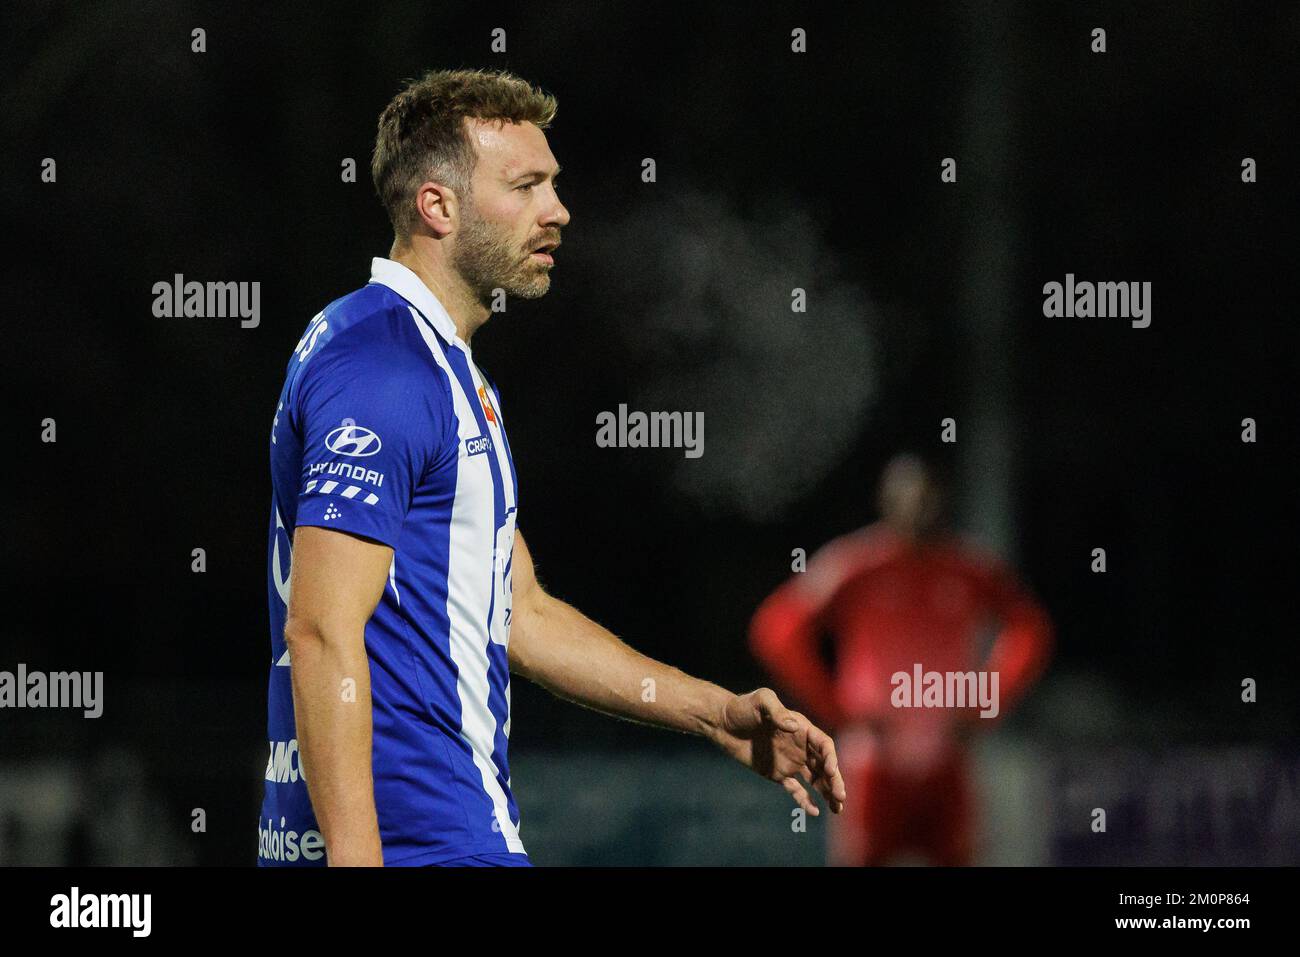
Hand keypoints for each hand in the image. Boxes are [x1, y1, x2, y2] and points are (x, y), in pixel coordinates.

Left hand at [710, 688, 846, 815]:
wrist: (723, 723)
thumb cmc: (743, 707)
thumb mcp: (761, 701)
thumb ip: (777, 711)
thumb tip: (794, 726)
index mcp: (802, 728)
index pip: (824, 745)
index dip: (831, 759)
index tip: (832, 773)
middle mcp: (801, 746)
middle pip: (825, 765)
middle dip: (835, 781)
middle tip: (841, 797)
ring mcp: (791, 761)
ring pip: (816, 779)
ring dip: (827, 793)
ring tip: (837, 809)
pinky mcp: (778, 774)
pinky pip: (796, 789)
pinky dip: (805, 800)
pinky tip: (813, 812)